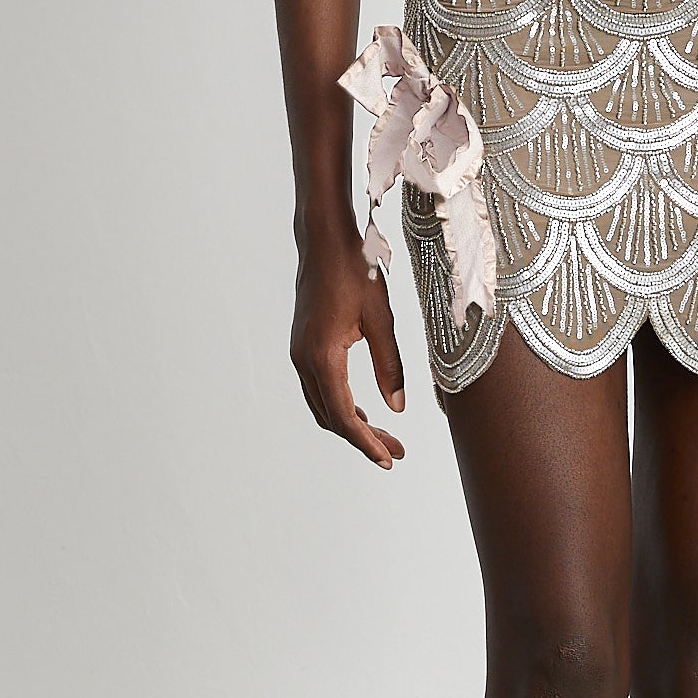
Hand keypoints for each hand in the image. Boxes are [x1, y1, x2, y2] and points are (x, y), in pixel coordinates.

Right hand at [291, 241, 407, 468]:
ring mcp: (299, 353)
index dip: (367, 443)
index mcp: (323, 357)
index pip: (345, 417)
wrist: (324, 238)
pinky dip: (339, 405)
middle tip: (395, 451)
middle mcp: (304, 360)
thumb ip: (390, 366)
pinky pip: (318, 388)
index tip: (388, 459)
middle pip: (331, 417)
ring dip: (351, 424)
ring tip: (384, 435)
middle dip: (363, 438)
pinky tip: (362, 408)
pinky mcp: (303, 345)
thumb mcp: (382, 318)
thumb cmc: (355, 270)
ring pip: (322, 405)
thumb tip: (397, 409)